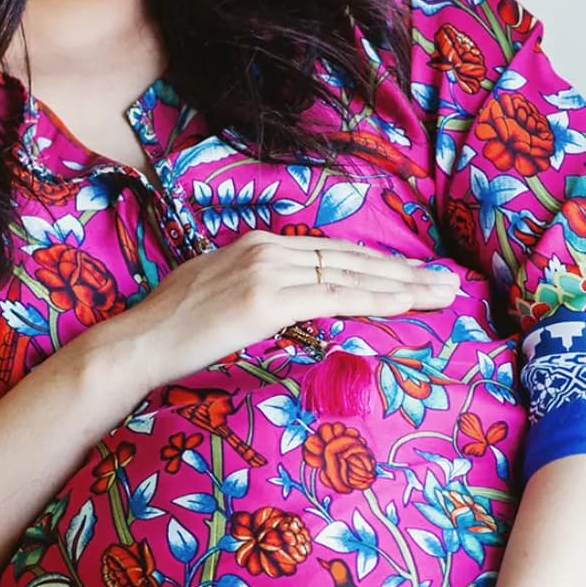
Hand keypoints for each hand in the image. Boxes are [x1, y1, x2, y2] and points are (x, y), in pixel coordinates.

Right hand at [114, 229, 458, 390]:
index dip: (377, 264)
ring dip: (403, 286)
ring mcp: (267, 272)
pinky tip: (404, 304)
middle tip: (448, 282)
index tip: (412, 274)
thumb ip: (254, 288)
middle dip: (405, 271)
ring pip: (350, 276)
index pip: (332, 252)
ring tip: (442, 294)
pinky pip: (333, 298)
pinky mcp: (266, 301)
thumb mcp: (217, 292)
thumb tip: (280, 301)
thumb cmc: (170, 328)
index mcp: (257, 244)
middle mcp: (267, 249)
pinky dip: (373, 300)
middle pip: (351, 258)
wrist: (137, 342)